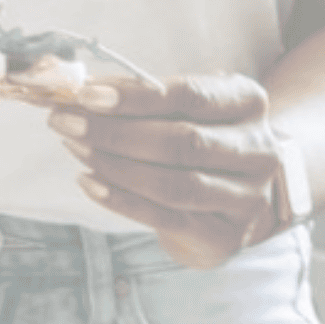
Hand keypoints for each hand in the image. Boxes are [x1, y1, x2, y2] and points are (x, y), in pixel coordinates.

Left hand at [48, 73, 287, 268]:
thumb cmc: (199, 139)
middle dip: (115, 131)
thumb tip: (79, 88)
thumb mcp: (184, 108)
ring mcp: (247, 197)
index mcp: (249, 102)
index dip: (135, 95)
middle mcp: (258, 149)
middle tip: (66, 121)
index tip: (86, 93)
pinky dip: (120, 199)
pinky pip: (164, 218)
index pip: (190, 95)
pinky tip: (88, 181)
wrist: (232, 197)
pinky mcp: (225, 235)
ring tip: (75, 147)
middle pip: (182, 141)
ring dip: (114, 165)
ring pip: (173, 184)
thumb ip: (141, 95)